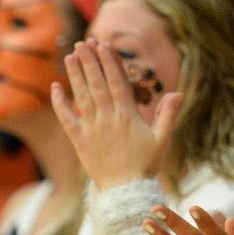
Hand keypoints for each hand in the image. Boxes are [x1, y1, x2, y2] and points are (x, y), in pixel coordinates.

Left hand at [51, 39, 182, 188]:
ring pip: (81, 96)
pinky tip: (56, 87)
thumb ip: (168, 114)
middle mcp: (107, 119)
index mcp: (127, 116)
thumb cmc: (146, 165)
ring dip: (75, 74)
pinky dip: (60, 103)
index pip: (116, 82)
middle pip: (96, 84)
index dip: (109, 62)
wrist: (126, 191)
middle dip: (90, 61)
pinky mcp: (79, 140)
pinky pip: (66, 118)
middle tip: (84, 43)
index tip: (103, 45)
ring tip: (70, 55)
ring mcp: (91, 129)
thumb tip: (178, 92)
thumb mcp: (162, 140)